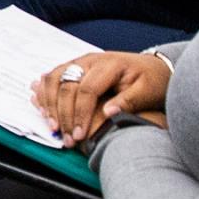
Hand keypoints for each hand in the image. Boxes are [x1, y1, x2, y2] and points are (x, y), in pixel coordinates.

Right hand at [33, 50, 172, 148]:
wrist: (154, 67)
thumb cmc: (152, 80)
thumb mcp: (148, 91)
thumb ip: (129, 101)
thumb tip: (108, 113)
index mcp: (109, 65)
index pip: (87, 90)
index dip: (81, 114)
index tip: (80, 136)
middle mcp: (90, 60)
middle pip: (66, 85)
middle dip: (63, 114)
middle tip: (67, 138)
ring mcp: (80, 62)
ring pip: (54, 79)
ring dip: (49, 104)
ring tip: (53, 127)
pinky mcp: (74, 67)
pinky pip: (52, 77)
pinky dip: (45, 94)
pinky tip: (45, 110)